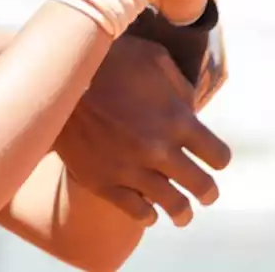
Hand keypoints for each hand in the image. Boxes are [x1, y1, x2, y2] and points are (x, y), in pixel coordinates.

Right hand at [53, 35, 231, 227]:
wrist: (56, 78)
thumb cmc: (107, 60)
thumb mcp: (152, 58)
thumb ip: (179, 84)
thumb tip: (192, 106)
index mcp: (178, 119)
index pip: (218, 156)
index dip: (218, 159)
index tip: (213, 161)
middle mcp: (159, 150)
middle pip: (201, 186)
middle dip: (208, 193)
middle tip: (207, 195)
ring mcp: (131, 170)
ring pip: (174, 206)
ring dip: (183, 213)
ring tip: (182, 215)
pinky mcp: (103, 183)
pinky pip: (137, 213)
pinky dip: (148, 216)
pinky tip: (149, 213)